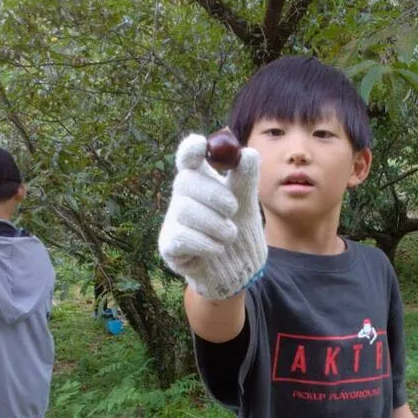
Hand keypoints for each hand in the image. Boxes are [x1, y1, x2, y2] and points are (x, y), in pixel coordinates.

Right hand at [158, 134, 266, 299]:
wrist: (237, 272)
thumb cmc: (239, 234)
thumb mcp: (248, 206)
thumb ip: (246, 181)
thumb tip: (247, 153)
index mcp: (200, 182)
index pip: (188, 158)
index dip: (190, 150)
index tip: (201, 144)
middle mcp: (182, 198)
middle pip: (186, 181)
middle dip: (214, 194)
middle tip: (233, 209)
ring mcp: (173, 221)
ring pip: (186, 210)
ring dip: (216, 225)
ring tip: (229, 235)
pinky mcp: (169, 245)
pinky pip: (183, 236)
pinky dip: (207, 244)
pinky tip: (217, 249)